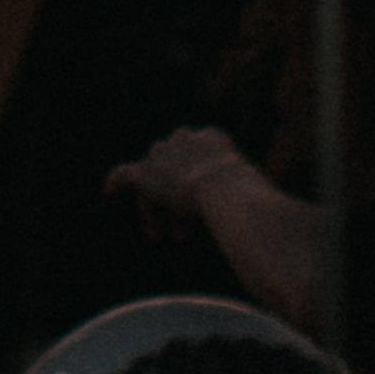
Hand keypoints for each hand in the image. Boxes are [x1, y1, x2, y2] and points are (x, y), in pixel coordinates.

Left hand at [104, 125, 253, 243]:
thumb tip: (266, 217)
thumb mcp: (257, 191)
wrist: (225, 190)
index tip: (199, 204)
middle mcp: (185, 138)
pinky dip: (116, 183)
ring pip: (155, 182)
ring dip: (158, 208)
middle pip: (173, 169)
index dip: (197, 184)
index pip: (200, 158)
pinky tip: (108, 194)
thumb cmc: (251, 196)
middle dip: (175, 197)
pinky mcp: (145, 172)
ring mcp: (163, 153)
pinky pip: (124, 175)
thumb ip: (251, 196)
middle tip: (177, 228)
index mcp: (214, 137)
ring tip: (161, 235)